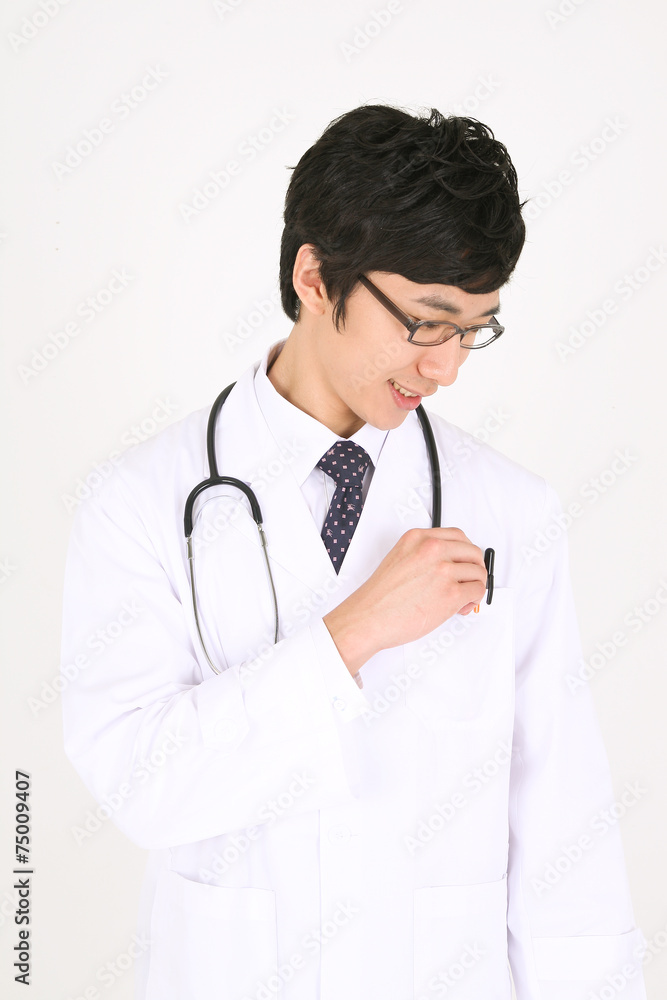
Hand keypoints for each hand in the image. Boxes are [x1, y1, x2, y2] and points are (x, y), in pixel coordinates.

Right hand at [323, 527, 486, 675]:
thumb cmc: (380, 597)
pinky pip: (477, 591)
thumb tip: (449, 564)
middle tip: (467, 581)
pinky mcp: (450, 593)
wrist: (368, 618)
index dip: (465, 552)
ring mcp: (442, 570)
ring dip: (474, 586)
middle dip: (474, 568)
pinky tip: (460, 606)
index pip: (458, 535)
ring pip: (478, 572)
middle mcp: (432, 549)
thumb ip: (424, 554)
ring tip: (461, 599)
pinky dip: (473, 600)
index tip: (464, 562)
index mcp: (418, 538)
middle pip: (472, 552)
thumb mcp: (399, 558)